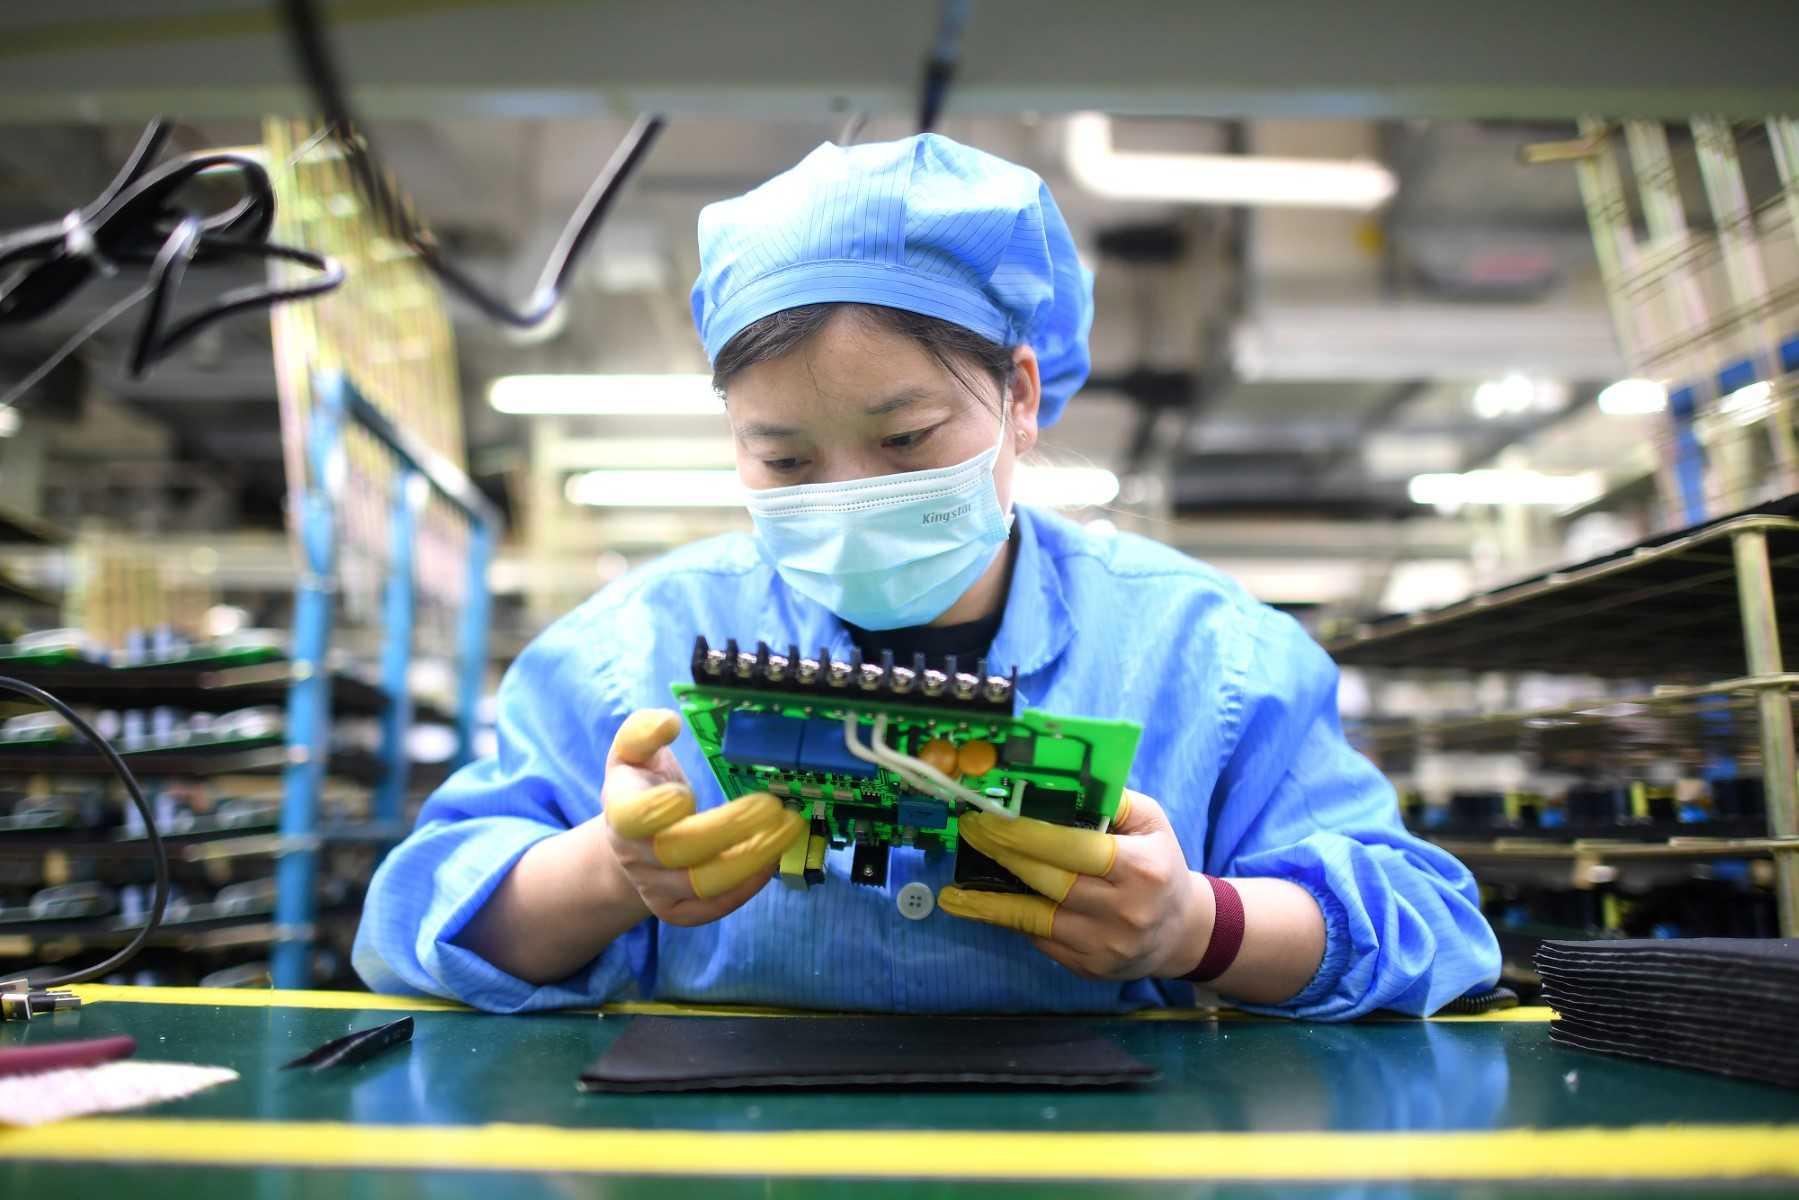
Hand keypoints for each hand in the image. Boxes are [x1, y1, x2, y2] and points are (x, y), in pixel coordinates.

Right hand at [601, 709, 806, 926]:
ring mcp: (653, 886)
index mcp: (621, 810)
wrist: (628, 842)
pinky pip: (710, 909)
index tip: (687, 793)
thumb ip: (643, 732)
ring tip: (787, 830)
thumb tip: (668, 722)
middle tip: (773, 806)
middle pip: (680, 851)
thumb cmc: (640, 787)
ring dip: (751, 859)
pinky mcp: (674, 909)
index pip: (633, 817)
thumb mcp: (632, 753)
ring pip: (703, 885)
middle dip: (731, 829)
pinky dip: (745, 889)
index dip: (657, 810)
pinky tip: (772, 860)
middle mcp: (634, 854)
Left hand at [938, 790, 1210, 980]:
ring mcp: (1106, 945)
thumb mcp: (1149, 822)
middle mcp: (1125, 911)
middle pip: (1049, 881)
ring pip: (1035, 919)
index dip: (1026, 833)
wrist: (1181, 932)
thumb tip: (1055, 780)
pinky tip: (984, 906)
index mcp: (1142, 868)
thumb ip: (1107, 800)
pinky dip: (1012, 920)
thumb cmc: (1158, 866)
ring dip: (990, 902)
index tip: (990, 817)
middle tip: (970, 832)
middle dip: (1002, 853)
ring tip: (954, 890)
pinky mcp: (1089, 968)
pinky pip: (1041, 939)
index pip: (1075, 847)